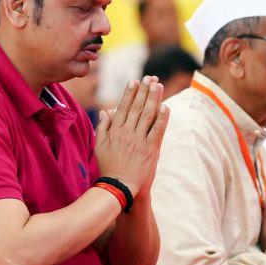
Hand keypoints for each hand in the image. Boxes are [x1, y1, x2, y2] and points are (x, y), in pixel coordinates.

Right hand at [94, 77, 169, 195]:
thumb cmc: (108, 167)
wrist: (118, 186)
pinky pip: (157, 130)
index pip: (124, 107)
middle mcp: (128, 132)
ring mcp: (140, 140)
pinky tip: (165, 106)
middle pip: (138, 107)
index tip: (135, 81)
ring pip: (148, 115)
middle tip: (150, 78)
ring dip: (154, 98)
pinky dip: (162, 118)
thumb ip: (103, 127)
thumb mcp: (99, 146)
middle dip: (144, 91)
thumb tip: (106, 111)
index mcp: (115, 130)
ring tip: (158, 85)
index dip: (130, 93)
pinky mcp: (150, 149)